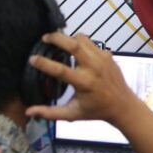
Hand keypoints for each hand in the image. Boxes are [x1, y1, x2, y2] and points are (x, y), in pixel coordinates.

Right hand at [25, 32, 142, 125]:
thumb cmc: (96, 110)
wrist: (123, 105)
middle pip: (73, 44)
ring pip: (82, 39)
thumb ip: (50, 113)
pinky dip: (80, 42)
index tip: (32, 58)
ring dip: (68, 37)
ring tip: (57, 41)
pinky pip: (91, 43)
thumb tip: (29, 112)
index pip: (60, 69)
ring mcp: (102, 58)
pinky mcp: (107, 54)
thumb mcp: (72, 114)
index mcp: (84, 82)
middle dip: (57, 38)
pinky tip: (74, 49)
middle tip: (44, 38)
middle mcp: (93, 67)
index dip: (44, 63)